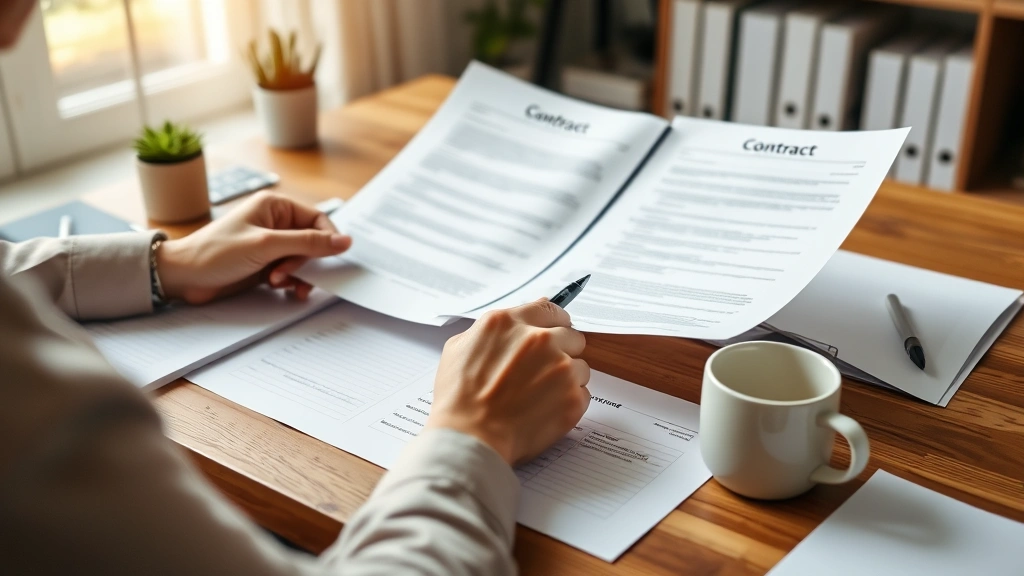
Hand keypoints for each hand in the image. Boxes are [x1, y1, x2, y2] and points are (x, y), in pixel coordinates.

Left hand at [156, 192, 350, 304]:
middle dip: (304, 261)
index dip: (328, 239)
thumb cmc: (216, 253)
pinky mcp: (265, 264)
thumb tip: (345, 241)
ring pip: (303, 260)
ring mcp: (270, 245)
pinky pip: (292, 273)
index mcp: (275, 207)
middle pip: (312, 243)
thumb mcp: (266, 245)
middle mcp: (275, 223)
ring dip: (296, 274)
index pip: (318, 219)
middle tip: (286, 274)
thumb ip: (308, 243)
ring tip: (277, 282)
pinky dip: (290, 283)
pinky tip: (280, 289)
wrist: (184, 277)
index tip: (332, 257)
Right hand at [426, 299, 590, 465]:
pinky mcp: (572, 398)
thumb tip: (522, 318)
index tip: (554, 333)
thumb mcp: (460, 346)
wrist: (469, 438)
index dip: (553, 323)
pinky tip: (545, 411)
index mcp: (510, 323)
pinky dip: (568, 403)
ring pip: (580, 366)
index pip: (549, 309)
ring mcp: (560, 368)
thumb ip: (495, 329)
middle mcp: (539, 340)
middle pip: (572, 336)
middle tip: (543, 372)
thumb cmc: (458, 398)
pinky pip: (583, 394)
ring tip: (540, 397)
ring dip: (566, 379)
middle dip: (562, 352)